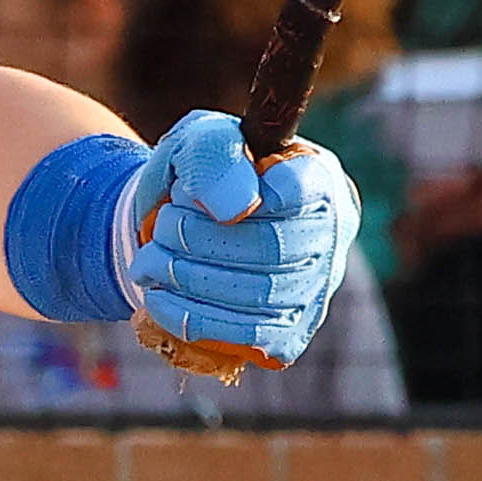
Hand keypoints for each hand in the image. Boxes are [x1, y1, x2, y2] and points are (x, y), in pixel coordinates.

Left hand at [118, 109, 360, 378]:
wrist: (180, 236)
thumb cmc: (199, 183)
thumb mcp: (196, 144)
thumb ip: (213, 153)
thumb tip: (236, 208)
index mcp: (318, 179)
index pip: (301, 188)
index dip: (247, 194)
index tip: (195, 191)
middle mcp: (331, 238)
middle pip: (272, 247)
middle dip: (198, 238)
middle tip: (160, 226)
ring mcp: (315, 291)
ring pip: (258, 295)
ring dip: (187, 277)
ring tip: (150, 261)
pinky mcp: (288, 336)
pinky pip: (246, 336)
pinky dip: (192, 317)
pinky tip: (158, 297)